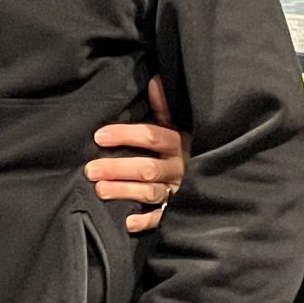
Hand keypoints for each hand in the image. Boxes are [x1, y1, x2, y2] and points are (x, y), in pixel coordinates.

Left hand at [87, 75, 186, 233]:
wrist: (213, 173)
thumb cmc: (179, 147)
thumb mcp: (175, 125)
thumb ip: (163, 107)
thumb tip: (155, 80)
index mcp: (178, 142)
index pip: (151, 136)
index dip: (125, 135)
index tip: (98, 136)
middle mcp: (179, 167)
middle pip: (147, 168)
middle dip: (118, 168)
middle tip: (90, 169)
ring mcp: (178, 190)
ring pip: (151, 192)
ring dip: (125, 192)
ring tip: (100, 190)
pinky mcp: (176, 210)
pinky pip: (161, 218)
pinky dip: (145, 221)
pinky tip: (127, 221)